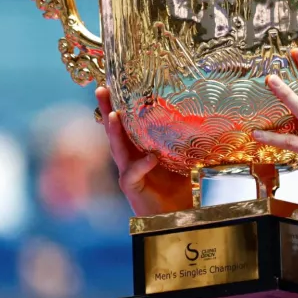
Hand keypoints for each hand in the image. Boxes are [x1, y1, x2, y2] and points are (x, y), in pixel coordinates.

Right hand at [96, 86, 192, 216]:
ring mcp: (128, 172)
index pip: (127, 123)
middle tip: (101, 90)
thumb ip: (181, 139)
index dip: (119, 104)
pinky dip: (141, 164)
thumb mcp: (182, 157)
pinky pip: (131, 174)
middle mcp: (130, 157)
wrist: (176, 215)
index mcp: (139, 147)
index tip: (114, 83)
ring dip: (114, 132)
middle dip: (107, 109)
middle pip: (114, 130)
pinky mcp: (131, 188)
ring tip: (113, 115)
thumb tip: (196, 116)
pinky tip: (150, 157)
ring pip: (117, 148)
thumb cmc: (177, 187)